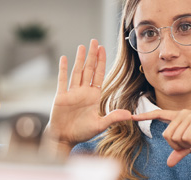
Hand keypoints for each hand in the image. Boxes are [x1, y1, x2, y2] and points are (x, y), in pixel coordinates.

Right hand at [46, 39, 130, 154]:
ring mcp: (71, 93)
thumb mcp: (100, 125)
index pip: (99, 75)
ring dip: (79, 59)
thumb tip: (129, 115)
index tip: (103, 49)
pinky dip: (63, 69)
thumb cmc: (82, 132)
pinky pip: (62, 80)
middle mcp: (83, 92)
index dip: (101, 62)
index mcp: (93, 96)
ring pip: (76, 72)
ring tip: (83, 46)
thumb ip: (113, 118)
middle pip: (88, 69)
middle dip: (92, 55)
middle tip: (95, 41)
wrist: (64, 138)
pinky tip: (64, 58)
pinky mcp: (60, 96)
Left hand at [132, 109, 190, 166]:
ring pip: (174, 137)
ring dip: (184, 144)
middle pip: (166, 135)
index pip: (159, 114)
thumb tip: (169, 162)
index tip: (132, 116)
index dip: (145, 116)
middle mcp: (181, 113)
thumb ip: (180, 152)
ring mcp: (188, 115)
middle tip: (189, 143)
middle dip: (176, 145)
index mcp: (179, 117)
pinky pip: (184, 136)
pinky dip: (190, 142)